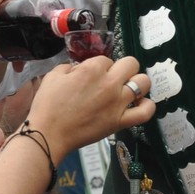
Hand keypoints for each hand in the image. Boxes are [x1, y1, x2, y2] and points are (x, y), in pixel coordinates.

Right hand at [27, 55, 153, 152]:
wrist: (48, 134)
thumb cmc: (47, 106)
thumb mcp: (53, 76)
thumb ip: (69, 68)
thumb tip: (79, 69)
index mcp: (92, 69)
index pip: (106, 59)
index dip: (100, 67)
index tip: (93, 76)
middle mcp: (109, 83)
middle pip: (131, 63)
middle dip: (122, 68)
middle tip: (113, 78)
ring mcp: (117, 102)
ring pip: (143, 82)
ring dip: (138, 82)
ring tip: (129, 88)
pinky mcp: (120, 121)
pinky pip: (145, 112)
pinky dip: (147, 106)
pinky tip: (140, 103)